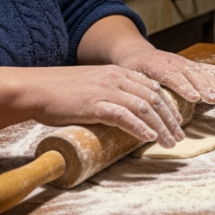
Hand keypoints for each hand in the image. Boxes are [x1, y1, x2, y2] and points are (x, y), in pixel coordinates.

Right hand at [25, 65, 184, 147]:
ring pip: (144, 107)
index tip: (176, 121)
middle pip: (154, 97)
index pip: (152, 86)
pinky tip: (149, 137)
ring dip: (161, 126)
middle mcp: (115, 78)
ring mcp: (106, 90)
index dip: (168, 105)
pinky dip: (140, 128)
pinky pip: (124, 116)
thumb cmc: (59, 91)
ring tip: (169, 142)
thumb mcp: (90, 85)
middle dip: (170, 118)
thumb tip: (122, 112)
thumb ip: (108, 93)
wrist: (35, 88)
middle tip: (179, 136)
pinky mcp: (95, 104)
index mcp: (116, 72)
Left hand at [116, 49, 214, 104]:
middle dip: (203, 87)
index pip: (171, 76)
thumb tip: (143, 109)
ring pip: (199, 72)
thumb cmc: (130, 69)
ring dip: (212, 83)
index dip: (184, 87)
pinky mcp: (189, 65)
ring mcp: (182, 62)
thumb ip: (137, 90)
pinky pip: (205, 68)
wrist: (135, 53)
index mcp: (154, 64)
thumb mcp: (128, 78)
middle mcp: (171, 61)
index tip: (194, 98)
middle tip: (214, 99)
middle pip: (189, 74)